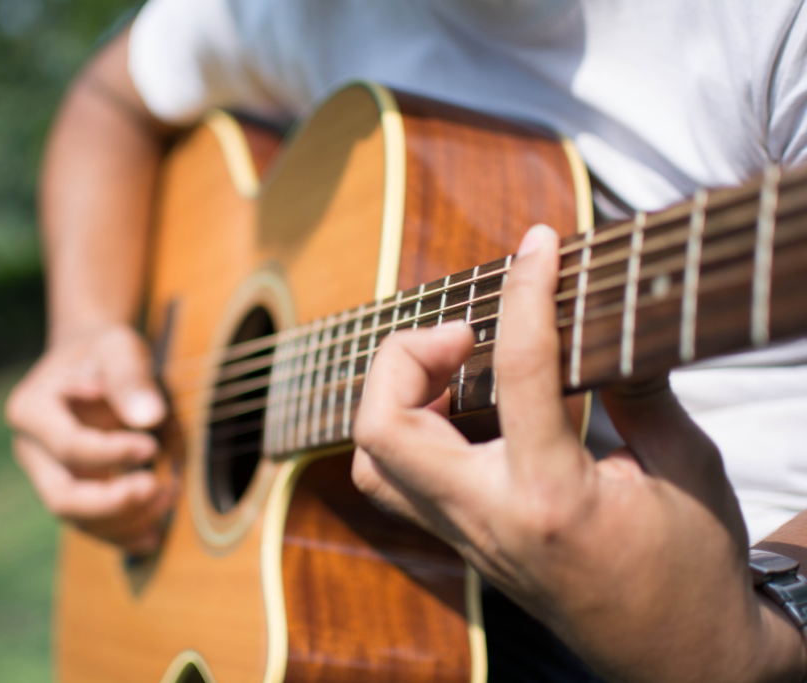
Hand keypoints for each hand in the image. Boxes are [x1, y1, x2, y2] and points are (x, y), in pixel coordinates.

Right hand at [6, 324, 175, 552]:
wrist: (95, 363)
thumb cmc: (106, 353)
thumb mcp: (120, 348)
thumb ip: (131, 378)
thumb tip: (149, 418)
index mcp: (31, 410)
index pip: (68, 446)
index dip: (112, 453)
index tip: (152, 446)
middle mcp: (32, 451)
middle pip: (62, 497)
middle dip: (111, 503)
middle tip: (157, 490)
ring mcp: (49, 477)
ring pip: (79, 519)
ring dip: (125, 520)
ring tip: (169, 498)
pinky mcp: (73, 492)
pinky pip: (93, 525)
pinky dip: (124, 534)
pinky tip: (155, 534)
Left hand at [351, 225, 806, 682]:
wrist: (677, 659)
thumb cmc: (691, 569)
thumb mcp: (688, 466)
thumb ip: (641, 389)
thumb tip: (608, 317)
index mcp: (554, 497)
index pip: (518, 370)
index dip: (526, 290)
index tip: (539, 245)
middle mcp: (489, 519)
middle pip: (383, 427)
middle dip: (405, 355)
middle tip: (463, 334)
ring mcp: (465, 538)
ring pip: (372, 460)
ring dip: (393, 395)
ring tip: (452, 368)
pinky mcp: (461, 545)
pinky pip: (395, 483)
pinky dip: (404, 431)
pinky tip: (454, 409)